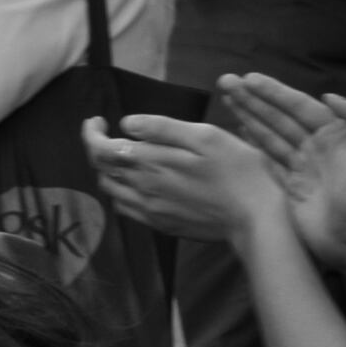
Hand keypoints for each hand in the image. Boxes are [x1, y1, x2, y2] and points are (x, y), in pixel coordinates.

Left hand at [86, 113, 282, 243]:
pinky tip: (138, 182)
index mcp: (152, 163)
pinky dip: (122, 192)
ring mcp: (150, 210)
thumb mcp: (206, 137)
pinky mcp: (160, 224)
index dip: (90, 134)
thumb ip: (163, 128)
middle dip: (97, 149)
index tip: (97, 121)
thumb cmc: (238, 170)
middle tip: (108, 133)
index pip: (101, 150)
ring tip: (122, 156)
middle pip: (102, 170)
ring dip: (109, 171)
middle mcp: (143, 189)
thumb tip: (127, 124)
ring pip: (111, 191)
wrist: (254, 217)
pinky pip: (126, 209)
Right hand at [209, 76, 345, 274]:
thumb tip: (330, 95)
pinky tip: (236, 130)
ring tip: (226, 98)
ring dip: (247, 116)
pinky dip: (250, 143)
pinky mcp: (286, 185)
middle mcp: (313, 145)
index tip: (249, 79)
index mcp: (334, 133)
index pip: (298, 106)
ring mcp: (298, 165)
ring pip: (268, 134)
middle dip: (252, 99)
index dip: (274, 92)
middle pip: (278, 116)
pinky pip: (265, 158)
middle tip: (226, 82)